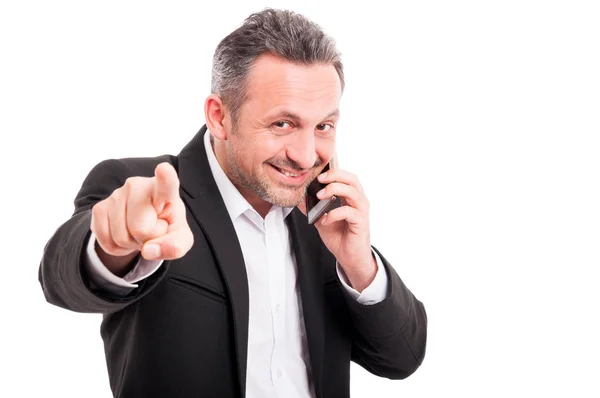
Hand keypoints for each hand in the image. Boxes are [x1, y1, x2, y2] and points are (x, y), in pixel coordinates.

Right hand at [90, 162, 193, 275]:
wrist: (144, 222)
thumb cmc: (166, 225)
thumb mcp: (180, 239)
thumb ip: (175, 247)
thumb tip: (149, 250)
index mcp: (165, 191)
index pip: (166, 184)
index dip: (165, 178)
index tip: (164, 168)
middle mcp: (138, 186)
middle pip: (140, 229)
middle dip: (146, 239)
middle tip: (152, 230)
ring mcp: (116, 194)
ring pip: (121, 237)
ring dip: (131, 244)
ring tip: (139, 231)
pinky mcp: (99, 207)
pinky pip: (106, 241)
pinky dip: (117, 247)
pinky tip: (125, 234)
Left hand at [298, 168, 376, 291]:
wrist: (349, 256)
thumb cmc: (339, 236)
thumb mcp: (321, 219)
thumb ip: (312, 207)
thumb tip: (297, 197)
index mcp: (351, 197)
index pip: (346, 176)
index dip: (332, 172)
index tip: (316, 174)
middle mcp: (359, 201)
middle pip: (351, 179)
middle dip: (334, 176)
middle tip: (319, 179)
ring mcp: (361, 211)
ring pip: (352, 192)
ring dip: (334, 190)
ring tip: (320, 196)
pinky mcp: (361, 222)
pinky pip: (348, 212)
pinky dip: (334, 213)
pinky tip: (325, 220)